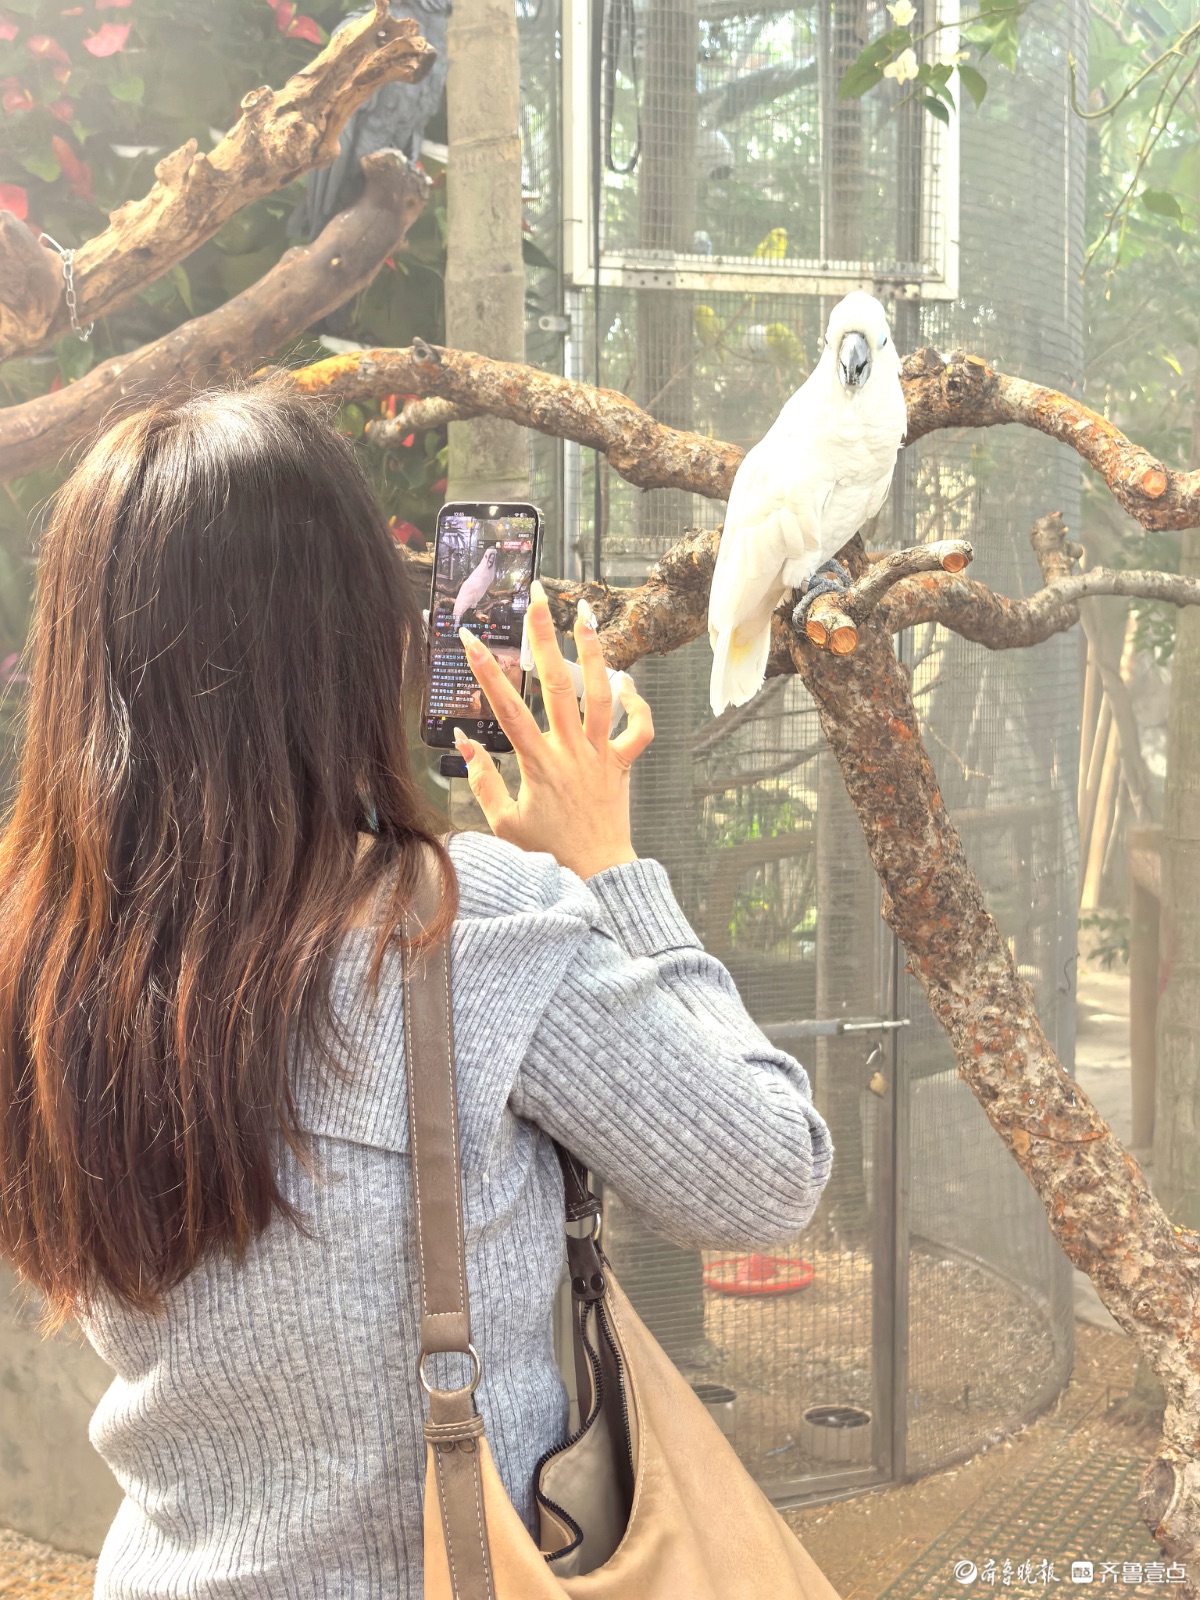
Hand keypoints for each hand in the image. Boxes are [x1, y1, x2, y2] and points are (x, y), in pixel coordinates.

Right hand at [453, 582, 653, 878]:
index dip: (488, 671)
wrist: (597, 875)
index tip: (471, 637)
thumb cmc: (547, 852)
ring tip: (586, 613)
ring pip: (600, 694)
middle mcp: (571, 751)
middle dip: (545, 637)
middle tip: (538, 597)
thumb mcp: (503, 821)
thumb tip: (464, 740)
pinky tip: (626, 679)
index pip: (508, 708)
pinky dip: (637, 703)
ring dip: (593, 651)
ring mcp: (600, 754)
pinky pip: (638, 729)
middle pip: (558, 685)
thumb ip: (482, 778)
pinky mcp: (622, 764)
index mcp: (538, 763)